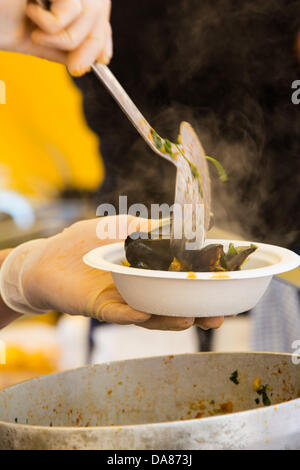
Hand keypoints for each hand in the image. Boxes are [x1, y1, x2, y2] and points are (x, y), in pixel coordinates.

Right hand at [0, 0, 111, 75]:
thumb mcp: (31, 37)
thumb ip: (60, 46)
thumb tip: (88, 60)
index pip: (95, 8)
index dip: (102, 34)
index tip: (103, 60)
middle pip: (99, 8)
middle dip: (92, 45)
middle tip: (75, 70)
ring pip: (90, 10)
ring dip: (66, 39)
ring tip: (36, 36)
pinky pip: (74, 8)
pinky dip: (53, 26)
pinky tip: (28, 12)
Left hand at [3, 215, 223, 330]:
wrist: (44, 258)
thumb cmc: (83, 242)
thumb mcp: (122, 227)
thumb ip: (151, 229)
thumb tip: (183, 223)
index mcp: (147, 273)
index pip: (179, 283)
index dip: (201, 288)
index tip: (224, 289)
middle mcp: (138, 291)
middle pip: (171, 305)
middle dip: (195, 313)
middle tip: (217, 317)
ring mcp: (120, 301)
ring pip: (149, 315)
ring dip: (170, 318)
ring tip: (190, 319)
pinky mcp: (97, 307)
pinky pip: (116, 314)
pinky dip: (131, 314)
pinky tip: (145, 314)